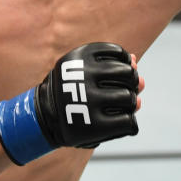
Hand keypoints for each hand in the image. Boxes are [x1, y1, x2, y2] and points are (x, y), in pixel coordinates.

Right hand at [0, 43, 141, 164]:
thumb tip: (135, 61)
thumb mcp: (85, 69)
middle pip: (129, 75)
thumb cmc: (72, 89)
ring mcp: (88, 102)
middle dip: (132, 83)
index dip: (125, 65)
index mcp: (80, 55)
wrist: (45, 118)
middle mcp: (83, 76)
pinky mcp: (93, 126)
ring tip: (122, 107)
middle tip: (124, 91)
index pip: (120, 54)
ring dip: (132, 104)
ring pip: (129, 98)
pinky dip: (130, 123)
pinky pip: (128, 122)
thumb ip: (112, 64)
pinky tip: (123, 122)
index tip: (118, 75)